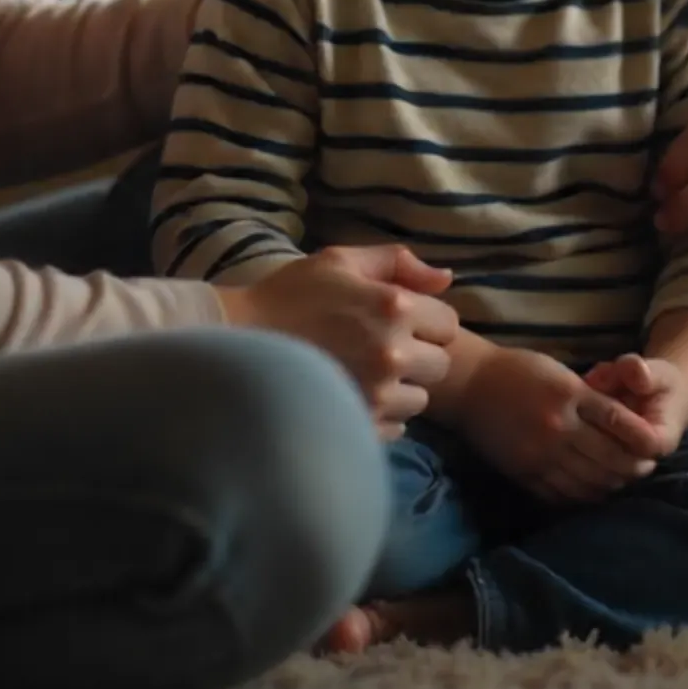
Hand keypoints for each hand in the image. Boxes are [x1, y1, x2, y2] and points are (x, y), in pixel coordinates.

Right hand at [221, 245, 457, 437]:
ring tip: (368, 374)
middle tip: (385, 348)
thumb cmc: (291, 294)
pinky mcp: (359, 426)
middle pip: (440, 365)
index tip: (402, 321)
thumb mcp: (341, 260)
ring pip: (419, 399)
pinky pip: (397, 428)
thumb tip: (446, 279)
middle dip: (419, 355)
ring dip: (402, 388)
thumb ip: (398, 261)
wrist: (239, 342)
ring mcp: (376, 395)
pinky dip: (383, 415)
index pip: (448, 323)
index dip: (428, 320)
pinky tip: (354, 396)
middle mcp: (393, 353)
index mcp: (395, 307)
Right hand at [451, 345, 668, 504]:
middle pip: (609, 457)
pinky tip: (591, 492)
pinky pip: (561, 493)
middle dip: (633, 466)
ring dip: (611, 484)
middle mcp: (558, 427)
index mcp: (568, 394)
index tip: (654, 446)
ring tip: (622, 482)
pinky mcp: (525, 472)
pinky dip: (582, 496)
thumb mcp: (558, 372)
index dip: (641, 438)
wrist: (470, 385)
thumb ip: (587, 398)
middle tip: (645, 469)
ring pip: (589, 481)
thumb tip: (621, 424)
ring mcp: (540, 454)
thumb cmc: (517, 370)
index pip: (617, 421)